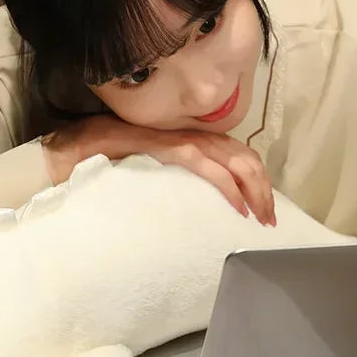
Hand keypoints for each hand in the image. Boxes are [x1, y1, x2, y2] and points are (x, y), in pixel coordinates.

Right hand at [42, 114, 275, 225]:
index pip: (241, 154)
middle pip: (247, 159)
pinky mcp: (173, 149)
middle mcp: (197, 135)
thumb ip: (181, 175)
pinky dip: (229, 189)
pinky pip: (210, 169)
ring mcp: (186, 141)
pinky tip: (238, 208)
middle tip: (270, 220)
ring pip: (237, 163)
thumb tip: (202, 198)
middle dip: (264, 190)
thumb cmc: (119, 157)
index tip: (265, 209)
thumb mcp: (160, 166)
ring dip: (254, 191)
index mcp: (196, 138)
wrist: (85, 143)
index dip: (259, 180)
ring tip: (261, 217)